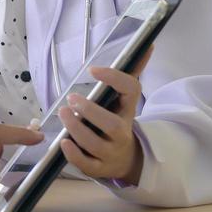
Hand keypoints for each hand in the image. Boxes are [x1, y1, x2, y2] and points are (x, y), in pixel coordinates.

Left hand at [58, 48, 151, 183]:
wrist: (125, 159)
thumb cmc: (117, 121)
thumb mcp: (125, 99)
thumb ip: (130, 73)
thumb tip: (148, 43)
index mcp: (128, 109)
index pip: (131, 91)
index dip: (114, 79)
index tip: (93, 70)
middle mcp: (121, 132)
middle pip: (112, 124)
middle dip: (90, 111)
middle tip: (71, 97)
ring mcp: (110, 152)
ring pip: (95, 144)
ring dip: (76, 129)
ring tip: (63, 113)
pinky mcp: (98, 167)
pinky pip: (87, 165)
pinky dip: (74, 154)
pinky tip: (62, 142)